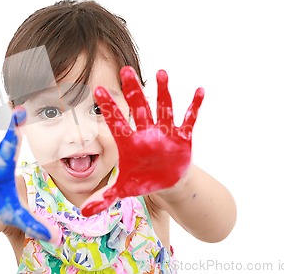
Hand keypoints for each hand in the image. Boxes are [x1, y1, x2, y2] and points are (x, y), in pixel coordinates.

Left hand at [81, 66, 203, 215]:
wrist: (166, 181)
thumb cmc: (143, 179)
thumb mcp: (123, 189)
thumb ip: (104, 197)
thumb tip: (83, 212)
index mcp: (129, 143)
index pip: (116, 122)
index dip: (108, 107)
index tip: (97, 90)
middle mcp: (146, 132)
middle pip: (138, 107)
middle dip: (133, 90)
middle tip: (126, 70)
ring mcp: (164, 133)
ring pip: (163, 108)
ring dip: (163, 92)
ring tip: (161, 73)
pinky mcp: (182, 137)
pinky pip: (189, 120)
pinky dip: (194, 107)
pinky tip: (200, 91)